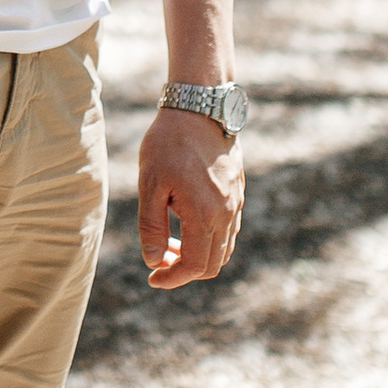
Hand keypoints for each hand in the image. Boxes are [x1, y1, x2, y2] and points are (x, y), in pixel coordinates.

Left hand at [138, 107, 243, 288]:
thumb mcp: (149, 185)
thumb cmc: (168, 144)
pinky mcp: (238, 193)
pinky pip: (229, 231)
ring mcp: (236, 203)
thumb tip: (153, 261)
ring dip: (198, 257)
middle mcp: (227, 214)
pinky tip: (187, 226)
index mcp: (204, 214)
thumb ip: (151, 227)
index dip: (172, 278)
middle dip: (185, 272)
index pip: (194, 266)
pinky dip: (210, 241)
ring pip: (224, 249)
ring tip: (170, 244)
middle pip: (213, 265)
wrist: (200, 108)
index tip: (152, 278)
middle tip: (158, 262)